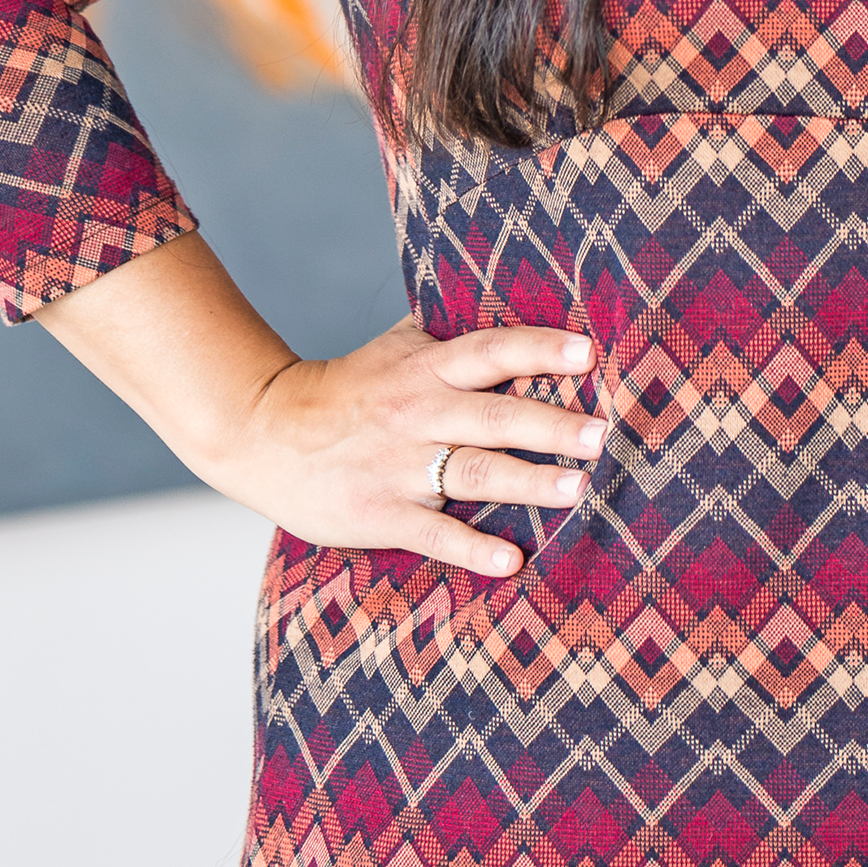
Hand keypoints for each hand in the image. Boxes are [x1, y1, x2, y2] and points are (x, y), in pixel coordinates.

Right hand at [215, 319, 605, 577]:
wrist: (266, 433)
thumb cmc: (347, 389)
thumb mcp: (397, 348)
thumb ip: (452, 334)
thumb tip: (517, 304)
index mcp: (426, 368)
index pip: (492, 351)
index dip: (539, 348)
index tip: (587, 352)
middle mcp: (419, 412)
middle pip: (495, 414)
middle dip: (552, 424)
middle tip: (601, 434)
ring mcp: (400, 465)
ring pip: (474, 471)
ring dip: (529, 482)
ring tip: (578, 490)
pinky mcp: (380, 513)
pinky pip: (433, 533)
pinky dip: (472, 548)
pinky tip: (510, 561)